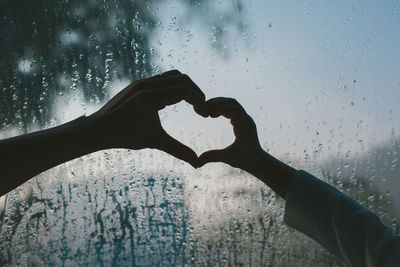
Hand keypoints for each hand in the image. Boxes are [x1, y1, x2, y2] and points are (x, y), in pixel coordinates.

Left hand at [89, 70, 204, 167]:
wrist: (98, 128)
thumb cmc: (125, 136)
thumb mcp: (154, 142)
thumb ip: (178, 150)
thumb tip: (198, 163)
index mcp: (150, 98)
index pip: (184, 90)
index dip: (199, 100)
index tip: (204, 113)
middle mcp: (147, 85)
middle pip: (182, 79)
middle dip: (196, 92)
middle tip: (201, 108)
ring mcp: (142, 81)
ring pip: (173, 75)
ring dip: (186, 87)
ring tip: (192, 103)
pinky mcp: (140, 82)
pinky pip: (163, 78)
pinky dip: (175, 85)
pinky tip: (177, 101)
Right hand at [197, 97, 263, 171]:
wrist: (258, 161)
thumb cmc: (244, 160)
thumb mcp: (227, 158)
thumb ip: (212, 157)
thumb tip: (196, 163)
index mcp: (244, 127)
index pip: (234, 109)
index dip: (221, 108)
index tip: (209, 114)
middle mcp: (247, 120)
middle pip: (233, 103)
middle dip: (218, 102)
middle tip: (204, 107)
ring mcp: (246, 119)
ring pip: (233, 104)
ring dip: (220, 104)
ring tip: (207, 110)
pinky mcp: (243, 120)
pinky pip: (233, 108)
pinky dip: (223, 108)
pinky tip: (214, 114)